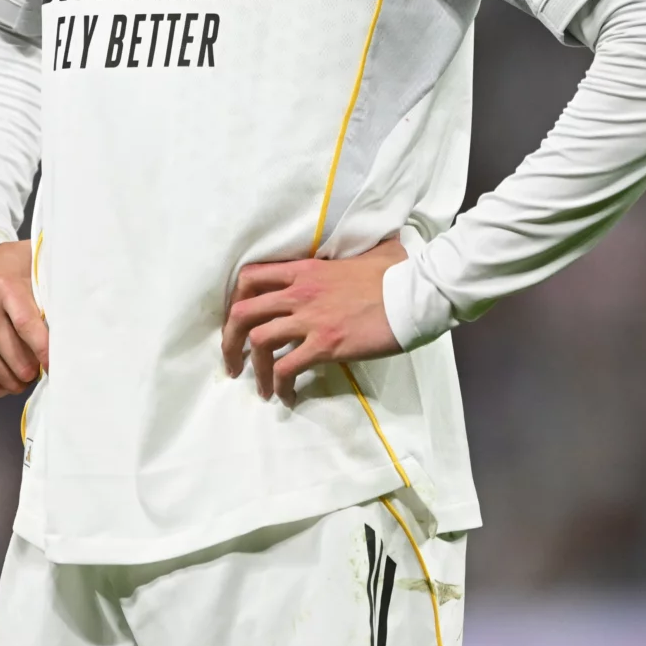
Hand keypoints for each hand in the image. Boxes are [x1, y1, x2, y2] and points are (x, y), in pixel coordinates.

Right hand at [0, 242, 49, 400]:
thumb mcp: (25, 260)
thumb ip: (51, 276)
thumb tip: (84, 294)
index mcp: (5, 290)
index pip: (29, 328)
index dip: (47, 353)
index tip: (59, 365)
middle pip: (20, 362)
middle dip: (37, 368)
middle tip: (42, 362)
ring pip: (4, 378)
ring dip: (21, 380)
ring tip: (26, 368)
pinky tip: (5, 378)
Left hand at [220, 237, 406, 404]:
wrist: (415, 294)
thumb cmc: (394, 275)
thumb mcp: (362, 255)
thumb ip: (350, 255)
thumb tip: (367, 250)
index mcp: (303, 270)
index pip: (250, 278)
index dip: (236, 300)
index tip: (238, 321)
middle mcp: (298, 292)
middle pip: (242, 313)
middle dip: (230, 340)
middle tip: (234, 361)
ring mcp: (310, 319)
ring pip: (259, 341)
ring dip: (254, 369)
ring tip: (260, 387)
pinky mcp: (325, 344)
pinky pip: (286, 367)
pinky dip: (280, 385)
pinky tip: (287, 396)